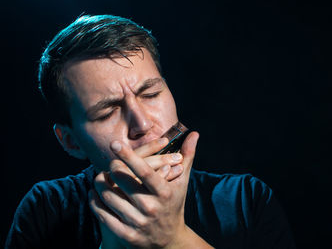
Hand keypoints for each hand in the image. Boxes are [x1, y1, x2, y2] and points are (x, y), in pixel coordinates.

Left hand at [89, 132, 205, 247]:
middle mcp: (151, 207)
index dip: (128, 156)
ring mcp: (138, 222)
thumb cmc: (174, 203)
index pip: (144, 171)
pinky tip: (95, 193)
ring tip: (101, 177)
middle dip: (112, 169)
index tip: (115, 143)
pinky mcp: (126, 235)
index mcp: (164, 192)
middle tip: (110, 164)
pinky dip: (95, 202)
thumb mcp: (182, 182)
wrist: (170, 239)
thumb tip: (195, 133)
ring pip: (109, 197)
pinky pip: (103, 215)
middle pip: (122, 181)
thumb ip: (187, 157)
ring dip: (101, 184)